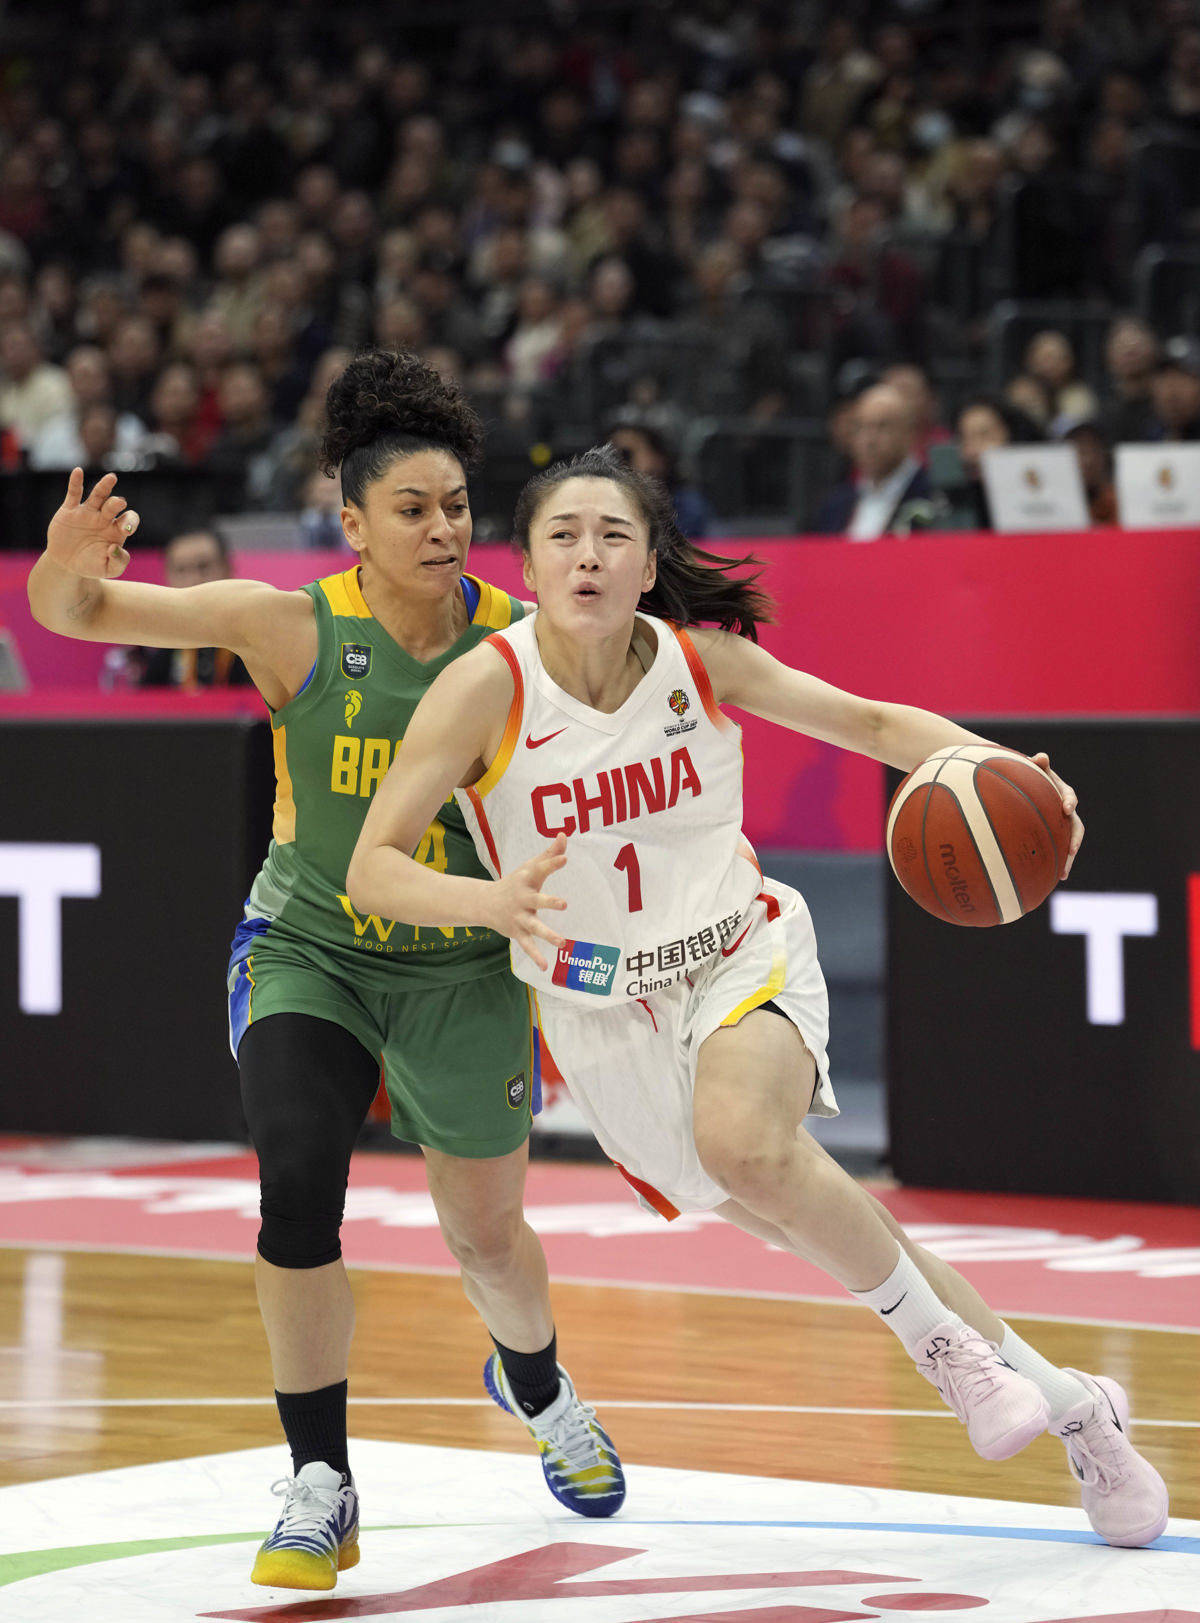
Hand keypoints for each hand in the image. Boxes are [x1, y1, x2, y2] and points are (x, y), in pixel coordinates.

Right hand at [46, 468, 140, 578]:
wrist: (66, 564)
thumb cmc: (91, 565)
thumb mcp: (108, 569)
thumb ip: (119, 561)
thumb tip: (117, 548)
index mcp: (117, 531)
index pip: (129, 520)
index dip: (130, 522)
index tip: (126, 529)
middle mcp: (104, 518)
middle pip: (114, 505)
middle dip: (117, 503)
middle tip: (119, 503)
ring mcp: (87, 512)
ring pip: (97, 495)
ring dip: (104, 487)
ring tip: (112, 478)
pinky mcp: (70, 510)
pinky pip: (74, 493)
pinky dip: (75, 482)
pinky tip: (78, 471)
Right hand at [485, 834, 567, 970]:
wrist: (484, 903)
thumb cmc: (515, 882)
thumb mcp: (530, 867)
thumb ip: (549, 854)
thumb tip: (564, 835)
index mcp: (527, 880)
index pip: (542, 869)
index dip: (553, 863)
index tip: (565, 858)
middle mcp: (523, 898)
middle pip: (538, 900)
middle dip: (550, 902)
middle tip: (564, 904)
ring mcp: (520, 917)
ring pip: (535, 927)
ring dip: (548, 935)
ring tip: (562, 943)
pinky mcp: (517, 932)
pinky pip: (528, 945)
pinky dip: (535, 956)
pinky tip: (545, 966)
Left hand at [1032, 752, 1083, 879]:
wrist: (1021, 785)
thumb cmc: (1026, 775)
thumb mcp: (1031, 768)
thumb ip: (1037, 764)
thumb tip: (1041, 756)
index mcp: (1061, 792)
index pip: (1070, 796)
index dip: (1069, 802)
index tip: (1066, 808)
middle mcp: (1064, 810)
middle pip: (1075, 827)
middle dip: (1074, 840)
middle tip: (1071, 851)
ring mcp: (1059, 824)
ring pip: (1067, 842)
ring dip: (1068, 858)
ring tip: (1063, 874)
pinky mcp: (1052, 835)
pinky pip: (1056, 849)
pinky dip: (1055, 862)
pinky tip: (1051, 878)